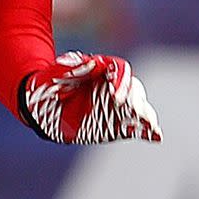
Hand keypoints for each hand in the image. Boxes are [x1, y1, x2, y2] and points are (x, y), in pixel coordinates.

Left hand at [23, 52, 161, 144]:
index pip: (120, 69)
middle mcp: (113, 85)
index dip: (121, 81)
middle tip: (130, 111)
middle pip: (133, 88)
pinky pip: (136, 126)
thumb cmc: (48, 84)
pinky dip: (148, 130)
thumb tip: (93, 62)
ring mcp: (117, 105)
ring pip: (139, 107)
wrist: (42, 106)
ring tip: (150, 126)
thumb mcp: (54, 72)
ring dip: (146, 115)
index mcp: (101, 69)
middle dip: (135, 99)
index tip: (115, 97)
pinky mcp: (118, 124)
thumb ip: (71, 66)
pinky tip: (156, 136)